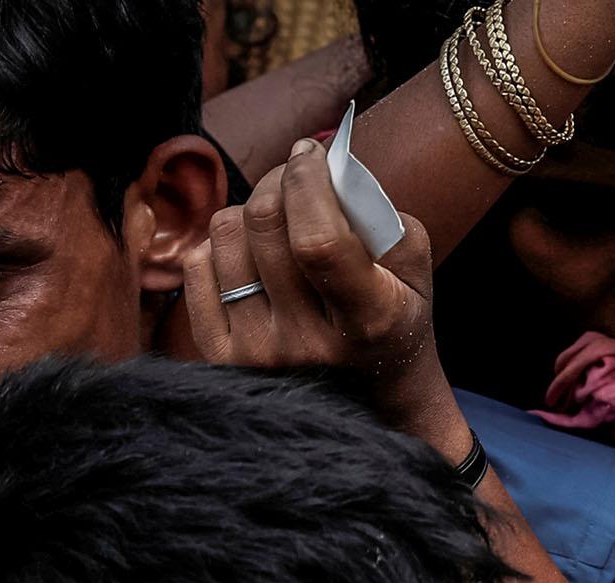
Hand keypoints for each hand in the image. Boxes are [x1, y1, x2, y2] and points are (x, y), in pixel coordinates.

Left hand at [184, 137, 448, 435]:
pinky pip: (199, 264)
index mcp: (366, 321)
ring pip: (226, 234)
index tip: (309, 152)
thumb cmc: (394, 320)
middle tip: (296, 175)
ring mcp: (260, 354)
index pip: (318, 241)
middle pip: (265, 224)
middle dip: (279, 178)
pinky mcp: (222, 357)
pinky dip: (222, 244)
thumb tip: (327, 170)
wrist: (373, 398)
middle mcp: (307, 344)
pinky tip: (252, 255)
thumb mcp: (416, 278)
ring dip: (251, 209)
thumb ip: (386, 221)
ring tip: (279, 222)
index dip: (306, 182)